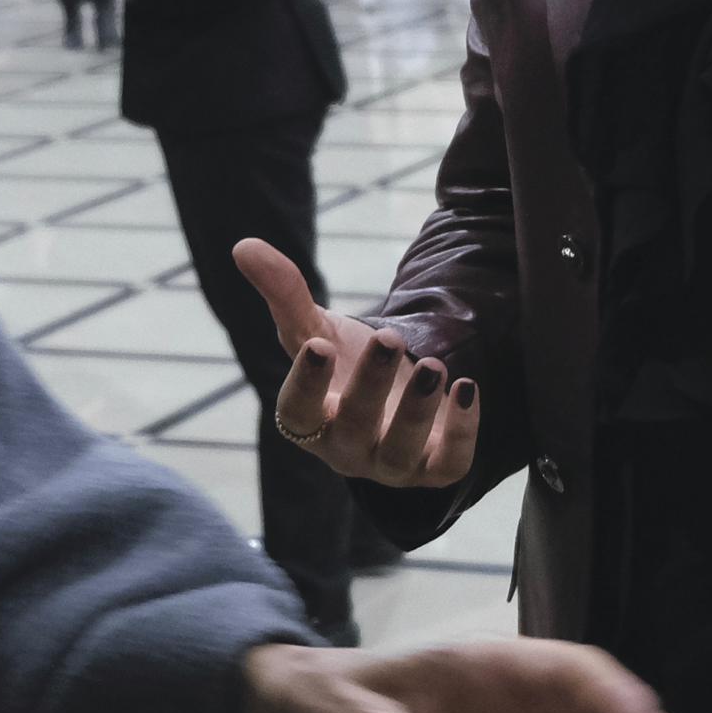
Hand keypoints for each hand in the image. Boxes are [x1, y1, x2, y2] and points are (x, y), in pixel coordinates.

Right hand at [235, 238, 475, 487]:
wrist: (395, 396)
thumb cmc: (343, 365)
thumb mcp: (315, 329)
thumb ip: (284, 293)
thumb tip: (244, 245)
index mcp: (309, 420)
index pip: (296, 412)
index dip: (305, 385)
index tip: (317, 347)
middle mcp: (345, 449)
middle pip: (351, 428)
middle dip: (370, 386)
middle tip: (386, 338)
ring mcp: (391, 464)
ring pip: (399, 453)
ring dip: (416, 411)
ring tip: (433, 363)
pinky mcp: (435, 467)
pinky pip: (449, 464)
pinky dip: (460, 432)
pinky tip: (467, 388)